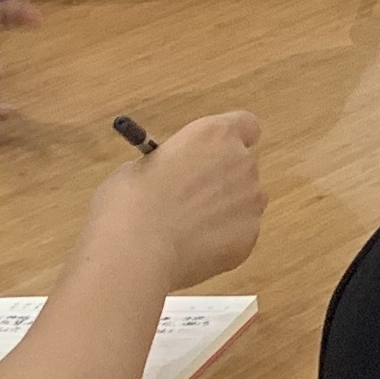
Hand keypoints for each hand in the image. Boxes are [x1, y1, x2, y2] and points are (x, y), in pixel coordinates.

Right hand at [87, 110, 266, 289]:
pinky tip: (192, 249)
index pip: (245, 125)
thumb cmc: (128, 202)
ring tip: (187, 229)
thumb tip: (169, 175)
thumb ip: (168, 164)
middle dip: (222, 179)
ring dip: (224, 210)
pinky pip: (240, 233)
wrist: (137, 253)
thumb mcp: (139, 167)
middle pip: (242, 166)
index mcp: (215, 135)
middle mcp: (242, 162)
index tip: (211, 153)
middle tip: (190, 198)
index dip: (228, 140)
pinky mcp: (250, 235)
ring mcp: (251, 201)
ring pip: (244, 201)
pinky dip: (222, 239)